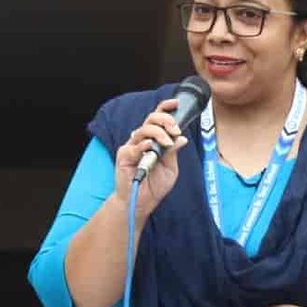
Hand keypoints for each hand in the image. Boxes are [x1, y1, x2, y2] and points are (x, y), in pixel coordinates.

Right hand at [113, 99, 189, 215]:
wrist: (141, 202)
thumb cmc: (154, 185)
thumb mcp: (170, 168)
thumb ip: (173, 152)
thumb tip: (182, 137)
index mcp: (153, 140)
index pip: (158, 118)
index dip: (166, 108)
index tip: (177, 104)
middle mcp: (142, 140)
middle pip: (151, 119)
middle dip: (165, 120)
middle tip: (175, 129)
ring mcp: (132, 147)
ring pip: (144, 129)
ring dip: (159, 133)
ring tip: (167, 143)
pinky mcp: (124, 156)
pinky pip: (135, 146)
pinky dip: (145, 145)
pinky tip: (152, 149)